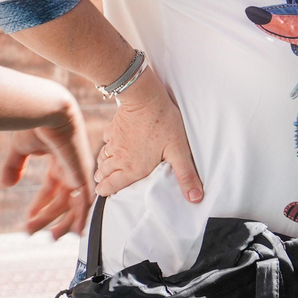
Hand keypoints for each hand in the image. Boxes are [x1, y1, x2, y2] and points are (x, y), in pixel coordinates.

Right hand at [0, 101, 92, 236]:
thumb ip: (15, 166)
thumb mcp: (21, 148)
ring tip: (49, 237)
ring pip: (74, 205)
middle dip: (48, 217)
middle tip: (34, 232)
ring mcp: (78, 172)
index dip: (42, 204)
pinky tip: (75, 231)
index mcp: (59, 160)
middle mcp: (71, 168)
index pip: (52, 188)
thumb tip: (6, 184)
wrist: (47, 110)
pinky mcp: (82, 175)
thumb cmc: (36, 123)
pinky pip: (85, 201)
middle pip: (63, 200)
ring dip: (61, 222)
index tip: (29, 218)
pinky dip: (81, 217)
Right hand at [94, 68, 203, 201]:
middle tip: (104, 183)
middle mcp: (119, 158)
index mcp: (133, 169)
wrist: (144, 98)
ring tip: (105, 169)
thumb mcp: (179, 151)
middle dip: (102, 180)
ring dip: (103, 166)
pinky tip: (113, 145)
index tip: (105, 194)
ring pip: (102, 159)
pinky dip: (107, 146)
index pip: (110, 186)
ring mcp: (113, 143)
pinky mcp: (112, 129)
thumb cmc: (163, 124)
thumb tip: (195, 198)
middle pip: (102, 174)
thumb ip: (186, 176)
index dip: (105, 192)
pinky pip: (106, 142)